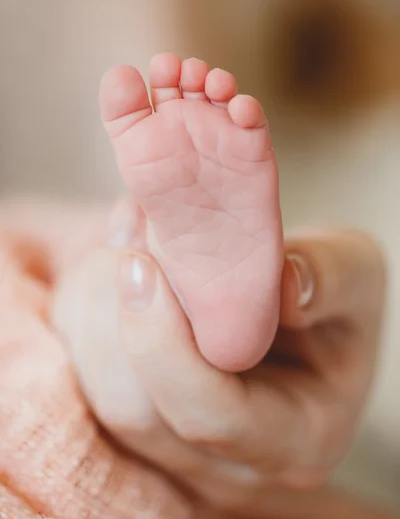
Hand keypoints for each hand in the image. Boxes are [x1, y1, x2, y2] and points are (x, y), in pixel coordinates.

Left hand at [54, 200, 386, 516]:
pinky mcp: (138, 414)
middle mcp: (227, 460)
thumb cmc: (330, 295)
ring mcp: (176, 444)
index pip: (209, 414)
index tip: (140, 262)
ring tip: (124, 237)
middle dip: (116, 313)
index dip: (163, 342)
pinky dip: (83, 307)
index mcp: (298, 437)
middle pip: (136, 408)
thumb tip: (282, 284)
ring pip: (98, 390)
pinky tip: (114, 258)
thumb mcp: (355, 271)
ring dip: (92, 305)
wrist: (294, 306)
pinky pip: (83, 369)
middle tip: (127, 232)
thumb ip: (330, 278)